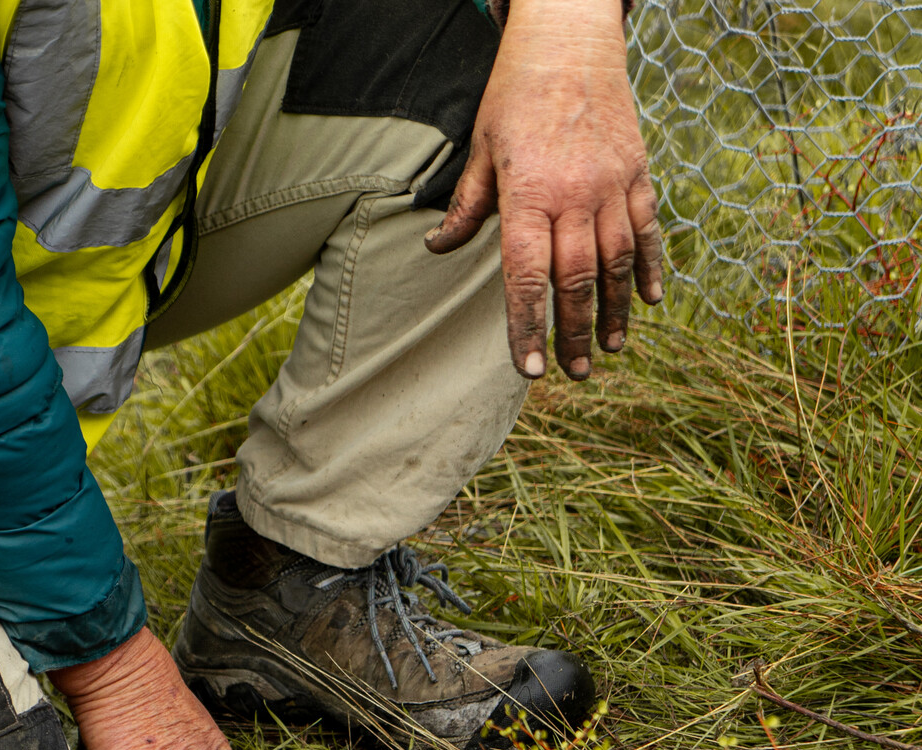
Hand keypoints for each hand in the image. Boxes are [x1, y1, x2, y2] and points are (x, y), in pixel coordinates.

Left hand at [424, 0, 662, 379]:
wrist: (570, 37)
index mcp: (528, 194)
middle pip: (575, 280)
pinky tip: (648, 301)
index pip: (527, 276)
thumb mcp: (481, 148)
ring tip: (611, 349)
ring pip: (616, 261)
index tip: (529, 369)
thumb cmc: (515, 94)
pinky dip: (649, 267)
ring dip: (614, 310)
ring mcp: (611, 184)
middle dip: (573, 332)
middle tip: (575, 373)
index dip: (527, 326)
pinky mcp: (637, 171)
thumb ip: (467, 206)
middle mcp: (574, 195)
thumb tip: (439, 247)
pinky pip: (647, 229)